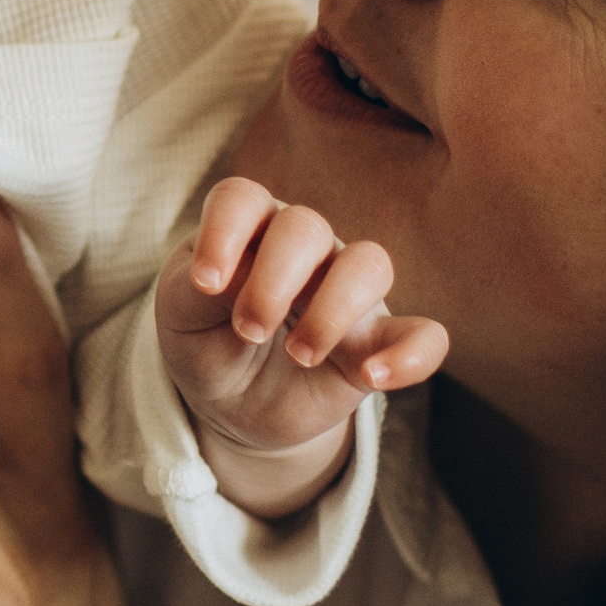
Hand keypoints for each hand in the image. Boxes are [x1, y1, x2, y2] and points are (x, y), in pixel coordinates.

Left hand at [158, 176, 447, 516]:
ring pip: (369, 263)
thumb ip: (193, 291)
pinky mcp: (378, 342)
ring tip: (298, 354)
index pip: (242, 199)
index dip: (223, 231)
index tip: (203, 285)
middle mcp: (304, 249)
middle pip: (306, 227)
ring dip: (332, 308)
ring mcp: (346, 292)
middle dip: (273, 279)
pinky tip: (374, 377)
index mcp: (247, 231)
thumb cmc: (205, 344)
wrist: (232, 407)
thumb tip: (226, 278)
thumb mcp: (180, 319)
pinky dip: (410, 355)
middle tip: (248, 329)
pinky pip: (425, 337)